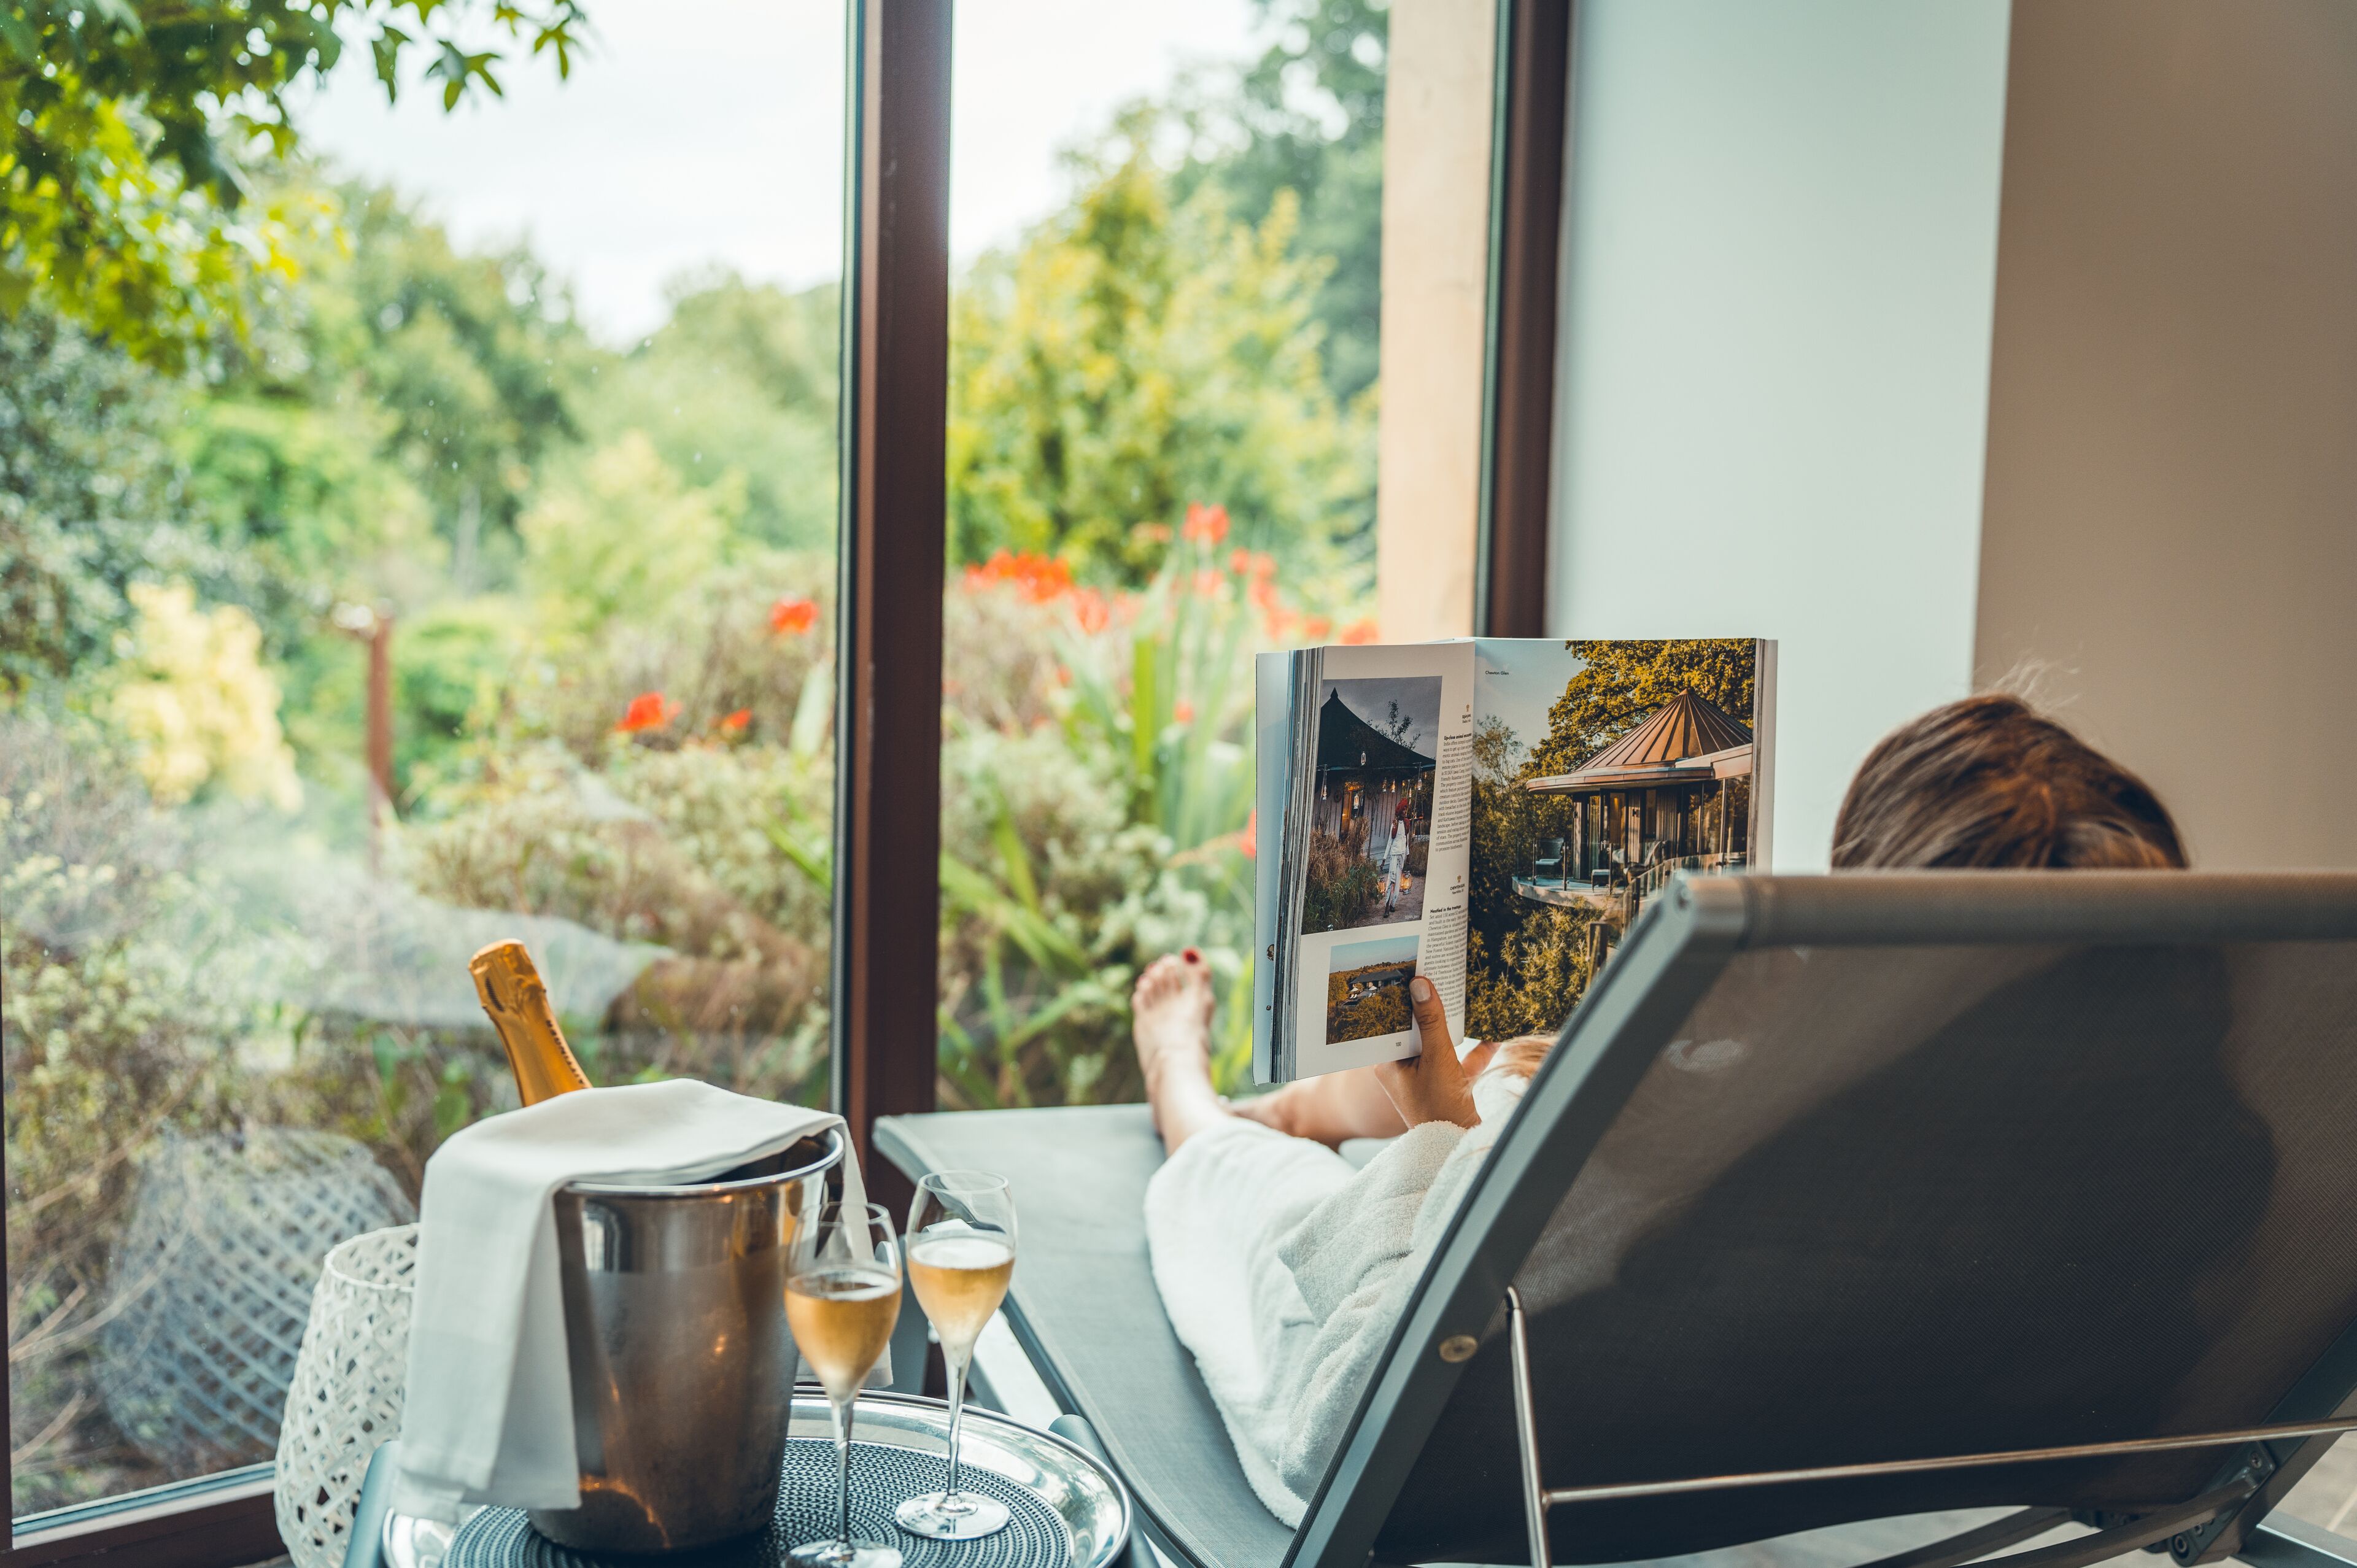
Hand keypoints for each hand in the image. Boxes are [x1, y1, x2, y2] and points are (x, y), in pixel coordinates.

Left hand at [1371, 977, 1479, 1129]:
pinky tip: (1493, 1033)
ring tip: (1462, 993)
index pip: (1387, 1022)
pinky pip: (1459, 1058)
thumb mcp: (1436, 1058)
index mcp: (1387, 1062)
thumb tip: (1420, 984)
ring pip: (1437, 1041)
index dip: (1396, 998)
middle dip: (1427, 1005)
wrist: (1459, 1146)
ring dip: (1452, 1023)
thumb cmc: (1439, 1108)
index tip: (1406, 971)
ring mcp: (1425, 1076)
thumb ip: (1431, 1021)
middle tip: (1435, 973)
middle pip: (1413, 1028)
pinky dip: (1474, 1048)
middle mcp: (1402, 1067)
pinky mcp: (1447, 1084)